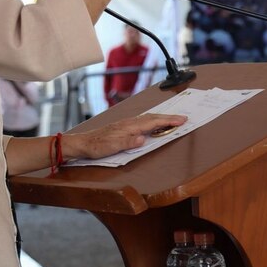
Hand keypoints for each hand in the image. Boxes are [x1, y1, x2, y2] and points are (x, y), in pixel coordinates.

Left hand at [65, 113, 187, 158]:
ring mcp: (127, 123)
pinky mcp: (124, 126)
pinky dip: (153, 120)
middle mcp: (129, 122)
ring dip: (162, 118)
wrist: (83, 143)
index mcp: (129, 127)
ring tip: (173, 119)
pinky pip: (143, 120)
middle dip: (169, 118)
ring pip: (149, 118)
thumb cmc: (97, 146)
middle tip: (183, 118)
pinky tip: (153, 122)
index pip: (153, 123)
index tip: (181, 120)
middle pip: (153, 118)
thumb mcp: (111, 148)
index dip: (168, 121)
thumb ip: (128, 143)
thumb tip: (142, 139)